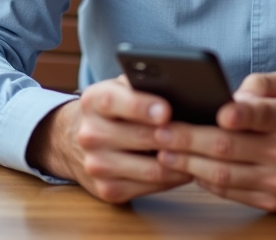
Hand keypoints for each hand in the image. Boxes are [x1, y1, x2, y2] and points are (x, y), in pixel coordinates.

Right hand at [26, 77, 191, 202]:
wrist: (72, 140)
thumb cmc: (112, 109)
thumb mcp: (119, 88)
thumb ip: (143, 85)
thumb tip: (182, 88)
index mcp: (93, 101)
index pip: (115, 102)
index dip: (142, 106)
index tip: (167, 111)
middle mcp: (90, 134)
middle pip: (140, 138)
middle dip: (174, 137)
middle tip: (202, 135)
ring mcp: (96, 165)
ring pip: (151, 169)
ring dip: (181, 162)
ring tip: (202, 153)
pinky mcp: (106, 190)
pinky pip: (150, 188)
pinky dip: (172, 179)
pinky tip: (185, 168)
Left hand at [152, 69, 275, 211]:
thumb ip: (262, 82)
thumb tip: (228, 96)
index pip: (263, 115)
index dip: (240, 115)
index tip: (216, 111)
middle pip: (230, 148)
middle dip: (189, 140)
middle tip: (161, 131)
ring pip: (225, 175)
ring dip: (188, 164)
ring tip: (163, 152)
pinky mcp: (272, 201)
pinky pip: (230, 193)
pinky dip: (204, 181)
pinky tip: (186, 168)